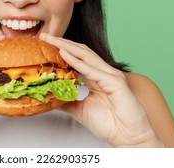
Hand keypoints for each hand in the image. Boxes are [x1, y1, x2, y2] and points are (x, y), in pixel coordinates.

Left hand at [39, 33, 163, 147]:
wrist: (128, 138)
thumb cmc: (110, 124)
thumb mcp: (79, 109)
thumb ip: (65, 100)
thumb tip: (48, 95)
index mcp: (97, 77)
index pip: (77, 57)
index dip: (61, 48)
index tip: (45, 44)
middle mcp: (104, 73)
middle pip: (81, 51)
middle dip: (62, 42)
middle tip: (45, 35)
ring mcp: (110, 75)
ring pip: (86, 56)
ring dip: (67, 46)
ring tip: (52, 40)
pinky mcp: (115, 82)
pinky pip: (92, 70)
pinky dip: (77, 62)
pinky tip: (64, 54)